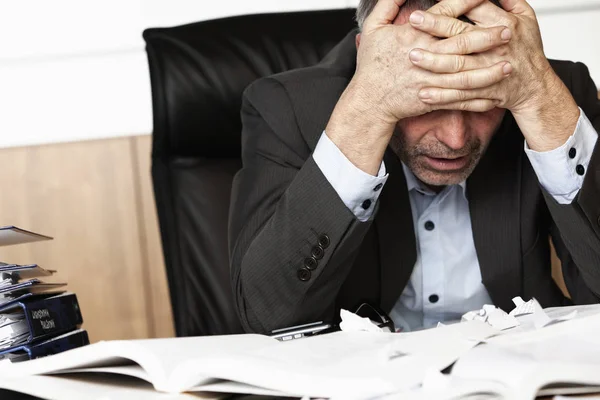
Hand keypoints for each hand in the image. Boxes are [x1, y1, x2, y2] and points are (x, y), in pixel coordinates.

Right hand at [324, 0, 512, 174]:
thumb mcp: (373, 28)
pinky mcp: (432, 100)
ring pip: (465, 75)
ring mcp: (430, 81)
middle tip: (508, 31)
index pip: (445, 15)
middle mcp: (425, 58)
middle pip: (461, 45)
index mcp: (413, 38)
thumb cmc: (371, 65)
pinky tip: (494, 95)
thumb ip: (389, 4)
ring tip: (509, 65)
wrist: (369, 101)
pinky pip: (458, 100)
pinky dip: (477, 100)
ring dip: (488, 71)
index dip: (466, 2)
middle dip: (487, 38)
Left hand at [408, 0, 580, 149]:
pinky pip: (461, 96)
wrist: (535, 86)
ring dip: (434, 64)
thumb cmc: (527, 49)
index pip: (475, 9)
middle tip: (413, 22)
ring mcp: (489, 72)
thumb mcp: (526, 17)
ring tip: (412, 58)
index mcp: (504, 25)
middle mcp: (495, 48)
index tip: (432, 4)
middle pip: (462, 37)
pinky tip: (424, 93)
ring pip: (459, 69)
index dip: (452, 4)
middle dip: (435, 29)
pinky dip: (443, 96)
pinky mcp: (485, 93)